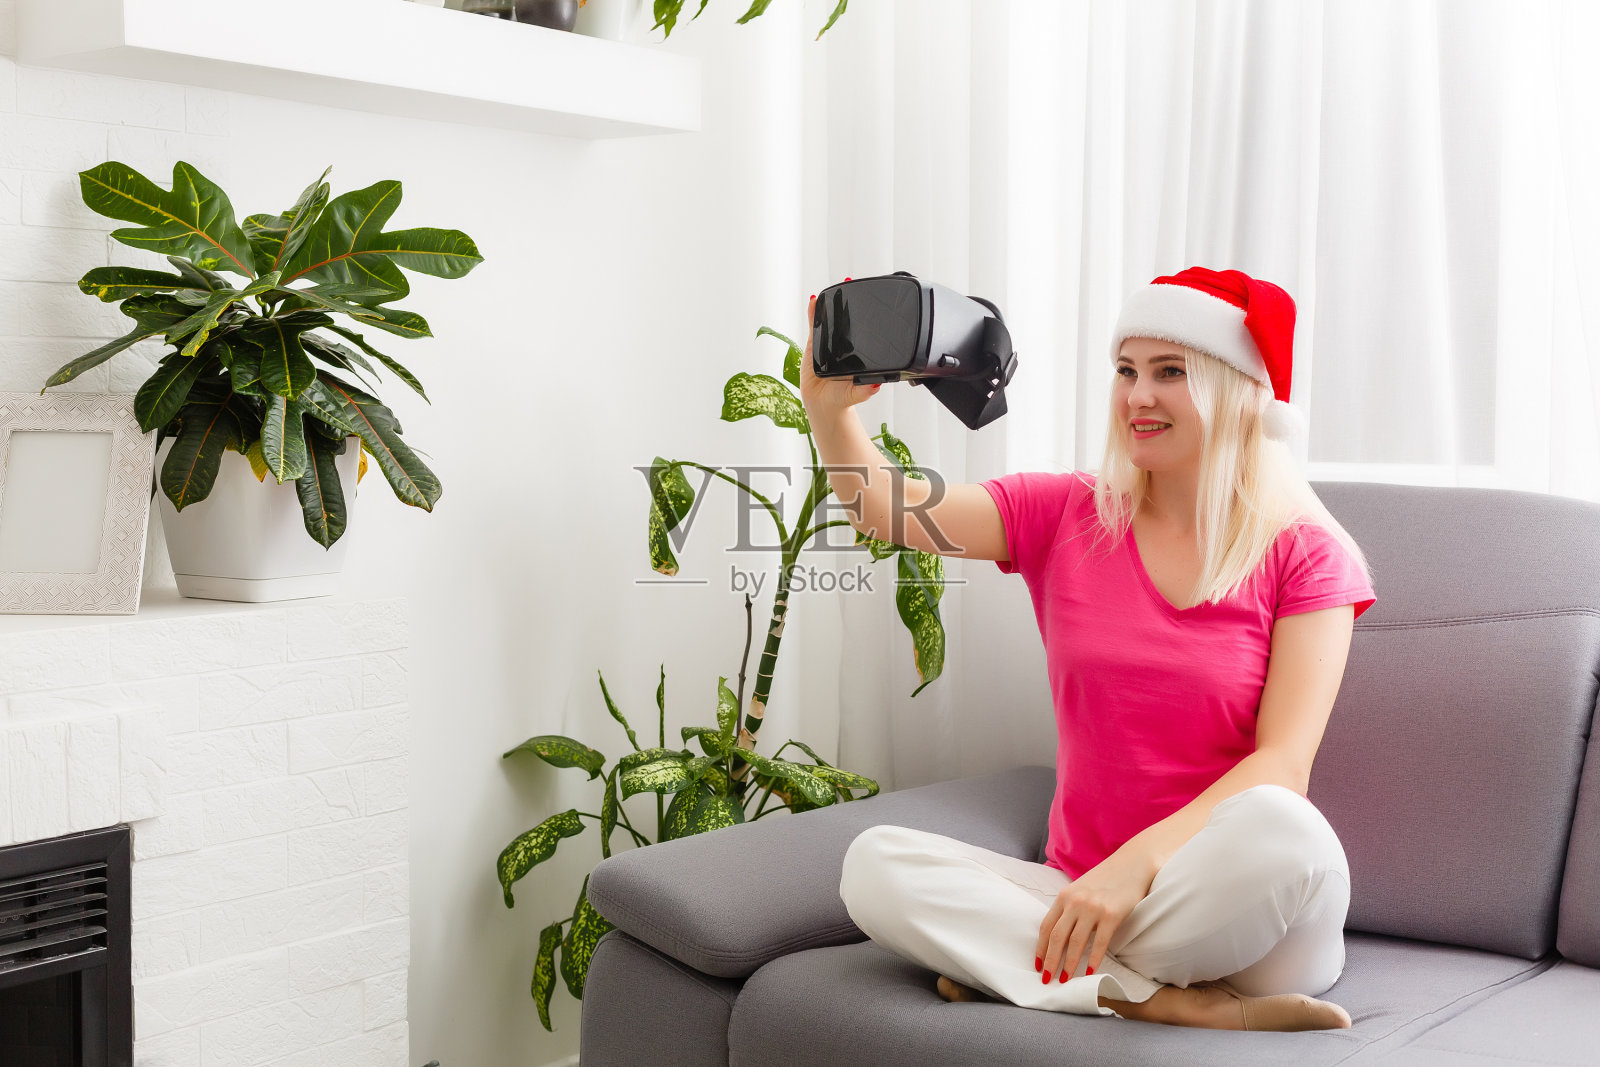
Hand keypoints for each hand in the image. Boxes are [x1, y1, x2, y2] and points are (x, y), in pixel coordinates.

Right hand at [798, 293, 881, 417]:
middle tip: (852, 283)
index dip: (864, 314)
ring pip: (830, 320)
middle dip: (848, 302)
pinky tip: (813, 300)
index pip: (860, 329)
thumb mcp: (858, 393)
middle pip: (845, 320)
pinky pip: (813, 325)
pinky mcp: (813, 345)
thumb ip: (866, 390)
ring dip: (831, 303)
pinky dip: (813, 312)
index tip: (869, 298)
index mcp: (856, 352)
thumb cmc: (843, 397)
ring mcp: (828, 343)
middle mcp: (843, 345)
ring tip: (836, 287)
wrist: (823, 404)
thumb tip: (876, 385)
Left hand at [1034, 852, 1153, 983]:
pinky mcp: (1112, 915)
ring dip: (1069, 964)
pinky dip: (1093, 960)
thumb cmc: (1106, 879)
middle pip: (1057, 937)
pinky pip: (1100, 943)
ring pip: (1075, 942)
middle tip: (1047, 980)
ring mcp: (1093, 908)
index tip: (1038, 965)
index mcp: (1064, 896)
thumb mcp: (1081, 889)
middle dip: (1050, 961)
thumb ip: (1070, 908)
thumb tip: (1060, 935)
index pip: (1046, 927)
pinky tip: (1089, 972)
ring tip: (1065, 980)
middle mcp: (1075, 902)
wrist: (1133, 863)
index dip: (1041, 948)